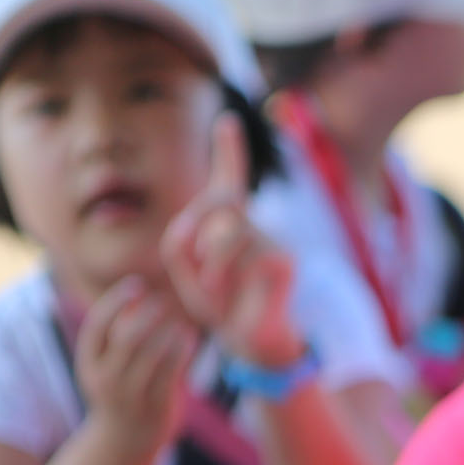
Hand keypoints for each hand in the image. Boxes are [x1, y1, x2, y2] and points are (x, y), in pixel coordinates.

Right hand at [74, 274, 196, 458]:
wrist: (124, 440)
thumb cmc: (119, 392)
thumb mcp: (106, 365)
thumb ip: (117, 336)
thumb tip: (136, 296)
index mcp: (89, 364)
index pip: (97, 326)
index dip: (116, 302)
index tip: (136, 285)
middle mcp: (105, 378)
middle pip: (126, 338)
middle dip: (147, 315)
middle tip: (164, 300)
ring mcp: (130, 394)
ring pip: (151, 355)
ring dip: (169, 332)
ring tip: (182, 319)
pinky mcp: (154, 405)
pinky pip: (170, 373)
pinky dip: (181, 351)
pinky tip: (190, 337)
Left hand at [164, 114, 302, 369]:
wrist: (253, 343)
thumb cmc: (219, 305)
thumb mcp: (183, 271)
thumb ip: (178, 241)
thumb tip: (210, 226)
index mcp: (229, 224)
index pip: (230, 180)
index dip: (230, 149)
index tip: (227, 120)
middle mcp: (255, 225)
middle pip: (219, 202)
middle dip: (198, 234)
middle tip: (201, 275)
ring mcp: (273, 240)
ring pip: (228, 232)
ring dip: (211, 266)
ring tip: (217, 295)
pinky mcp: (285, 260)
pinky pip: (248, 257)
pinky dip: (232, 280)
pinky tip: (239, 300)